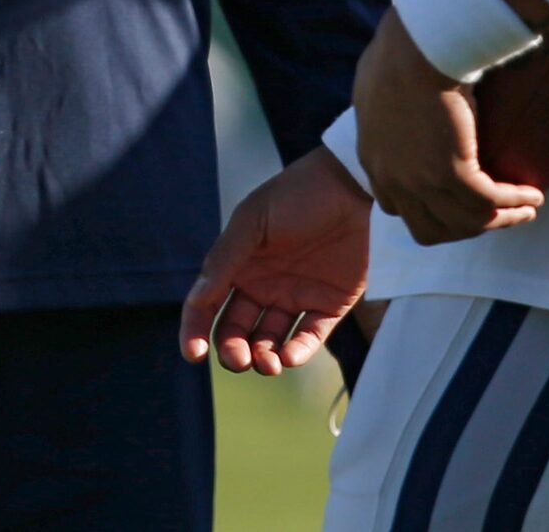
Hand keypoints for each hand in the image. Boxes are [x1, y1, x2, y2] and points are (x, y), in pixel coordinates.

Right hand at [179, 147, 370, 376]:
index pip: (207, 305)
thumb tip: (197, 300)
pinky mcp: (329, 305)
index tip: (194, 354)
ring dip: (263, 359)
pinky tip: (290, 356)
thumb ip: (225, 259)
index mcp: (239, 264)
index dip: (195, 331)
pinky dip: (297, 352)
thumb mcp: (253, 220)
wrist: (354, 185)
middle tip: (239, 359)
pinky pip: (309, 337)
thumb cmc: (298, 194)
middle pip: (237, 331)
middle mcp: (263, 285)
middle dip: (233, 351)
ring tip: (268, 363)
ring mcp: (296, 296)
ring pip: (269, 342)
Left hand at [352, 10, 542, 246]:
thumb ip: (386, 113)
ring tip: (525, 210)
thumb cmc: (401, 50)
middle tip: (493, 217)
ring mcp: (420, 181)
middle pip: (430, 230)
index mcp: (372, 160)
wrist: (418, 43)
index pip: (396, 208)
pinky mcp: (452, 173)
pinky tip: (533, 196)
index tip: (453, 203)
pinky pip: (488, 203)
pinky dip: (514, 203)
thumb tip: (402, 109)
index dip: (427, 211)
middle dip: (464, 228)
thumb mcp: (379, 88)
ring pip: (465, 223)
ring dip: (499, 221)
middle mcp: (392, 180)